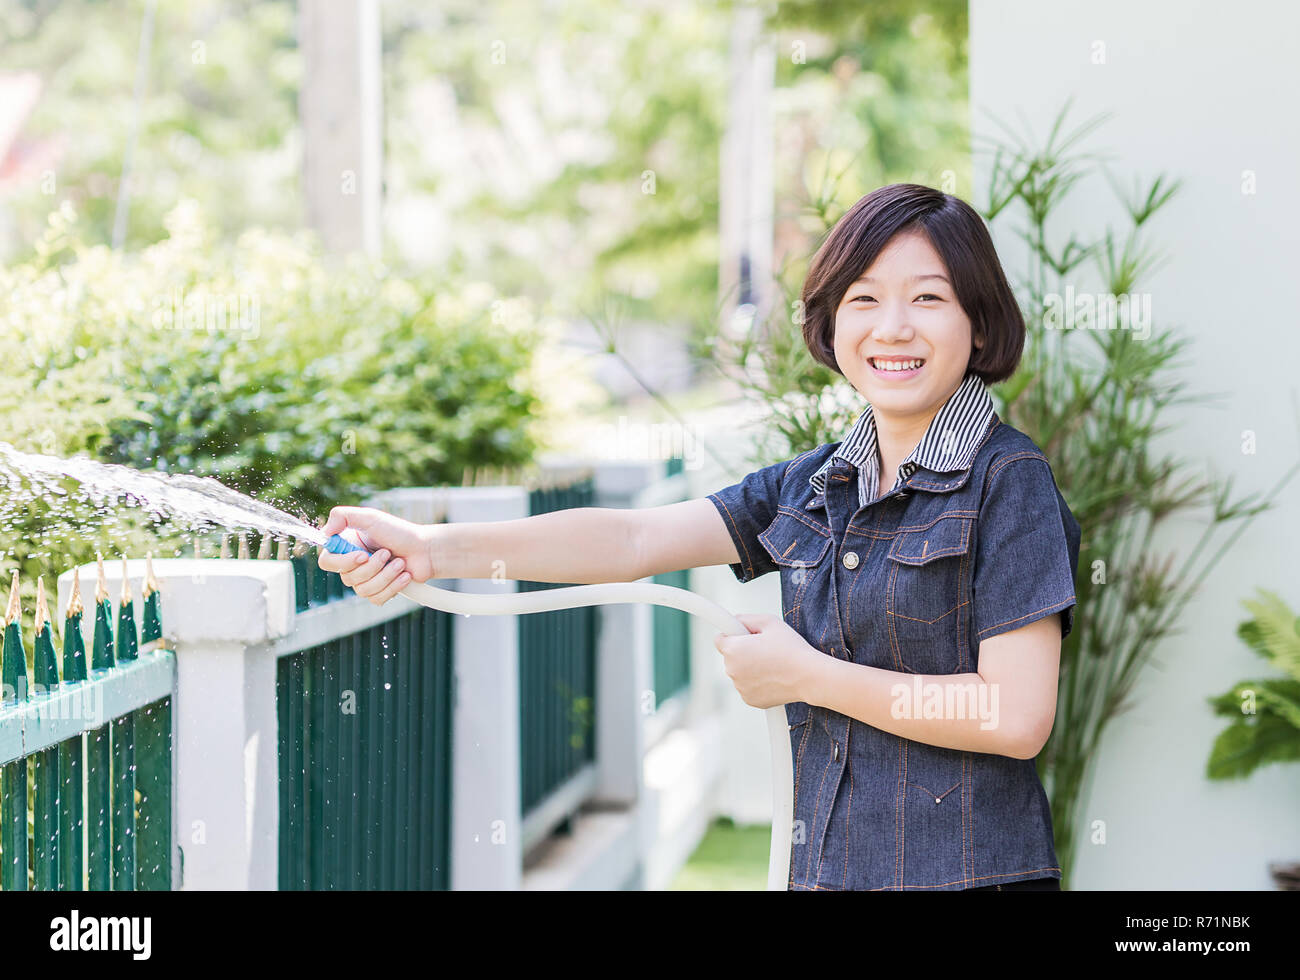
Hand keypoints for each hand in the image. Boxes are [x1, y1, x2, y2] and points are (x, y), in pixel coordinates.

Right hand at [316, 506, 438, 605]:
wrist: (425, 550)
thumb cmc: (399, 532)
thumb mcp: (371, 517)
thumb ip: (343, 516)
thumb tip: (325, 532)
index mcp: (346, 547)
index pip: (327, 562)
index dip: (343, 562)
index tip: (362, 555)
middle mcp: (353, 565)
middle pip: (348, 578)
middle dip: (373, 566)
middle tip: (388, 552)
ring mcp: (366, 581)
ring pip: (363, 590)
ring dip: (386, 575)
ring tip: (400, 562)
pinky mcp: (379, 592)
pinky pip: (376, 599)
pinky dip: (393, 586)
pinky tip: (404, 575)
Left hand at [712, 613, 825, 708]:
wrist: (809, 677)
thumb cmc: (791, 648)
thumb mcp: (769, 621)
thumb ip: (745, 618)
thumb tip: (734, 622)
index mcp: (733, 649)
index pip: (719, 638)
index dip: (732, 634)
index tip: (740, 635)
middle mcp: (731, 670)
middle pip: (730, 656)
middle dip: (743, 651)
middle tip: (765, 648)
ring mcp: (740, 687)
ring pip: (739, 672)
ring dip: (749, 667)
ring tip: (773, 663)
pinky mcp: (749, 700)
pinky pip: (747, 686)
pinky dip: (756, 682)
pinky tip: (773, 676)